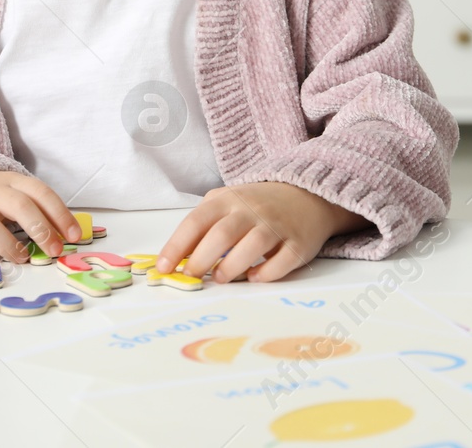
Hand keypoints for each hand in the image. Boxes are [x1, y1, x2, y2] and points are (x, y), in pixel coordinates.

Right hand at [0, 170, 80, 265]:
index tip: (75, 236)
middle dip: (41, 230)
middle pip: (18, 205)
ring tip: (22, 259)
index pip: (40, 192)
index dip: (60, 214)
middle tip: (54, 251)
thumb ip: (35, 208)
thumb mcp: (11, 194)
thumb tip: (67, 234)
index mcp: (9, 180)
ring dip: (10, 246)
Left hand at [156, 182, 369, 283]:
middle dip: (201, 260)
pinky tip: (254, 277)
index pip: (196, 222)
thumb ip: (203, 223)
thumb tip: (174, 258)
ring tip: (221, 278)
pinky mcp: (298, 243)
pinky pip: (281, 262)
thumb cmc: (257, 205)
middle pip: (221, 236)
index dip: (176, 246)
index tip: (163, 268)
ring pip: (251, 247)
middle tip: (192, 277)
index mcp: (228, 199)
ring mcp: (276, 226)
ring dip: (230, 268)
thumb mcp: (227, 202)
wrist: (307, 194)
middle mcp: (252, 210)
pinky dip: (265, 274)